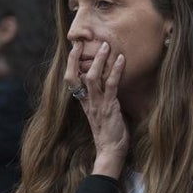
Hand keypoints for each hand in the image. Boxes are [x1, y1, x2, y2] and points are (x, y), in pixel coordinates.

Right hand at [64, 40, 128, 178]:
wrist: (111, 151)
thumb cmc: (109, 132)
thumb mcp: (101, 112)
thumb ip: (100, 97)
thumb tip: (105, 83)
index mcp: (84, 102)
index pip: (71, 80)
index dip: (71, 63)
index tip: (75, 48)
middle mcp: (87, 101)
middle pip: (77, 76)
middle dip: (79, 57)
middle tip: (85, 41)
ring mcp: (97, 104)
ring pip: (92, 77)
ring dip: (99, 60)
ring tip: (106, 46)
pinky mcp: (109, 107)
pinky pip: (111, 85)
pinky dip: (116, 71)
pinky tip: (121, 59)